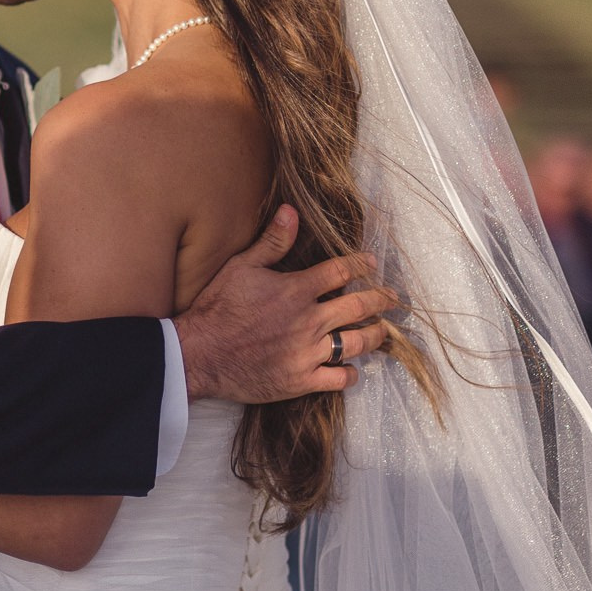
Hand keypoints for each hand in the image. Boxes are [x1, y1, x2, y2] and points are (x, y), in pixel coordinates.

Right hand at [174, 205, 395, 404]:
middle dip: (381, 300)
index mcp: (296, 290)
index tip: (372, 263)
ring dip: (374, 336)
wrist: (199, 354)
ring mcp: (307, 352)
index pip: (341, 271)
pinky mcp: (301, 380)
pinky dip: (349, 374)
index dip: (361, 265)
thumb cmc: (218, 308)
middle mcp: (309, 321)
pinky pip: (337, 378)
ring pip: (356, 343)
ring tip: (382, 332)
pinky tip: (352, 369)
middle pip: (359, 307)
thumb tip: (292, 210)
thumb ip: (272, 241)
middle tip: (392, 298)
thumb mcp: (242, 267)